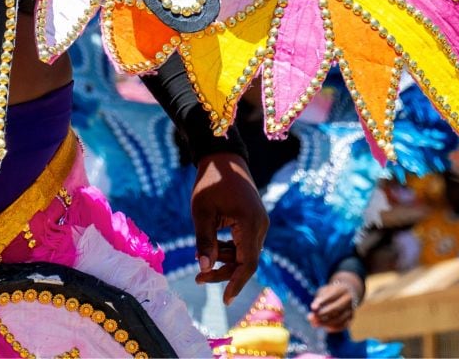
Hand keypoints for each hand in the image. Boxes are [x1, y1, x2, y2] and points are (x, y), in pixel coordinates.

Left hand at [191, 149, 266, 302]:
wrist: (223, 157)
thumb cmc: (210, 182)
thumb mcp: (202, 212)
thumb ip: (204, 240)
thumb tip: (204, 268)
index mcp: (250, 224)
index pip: (247, 263)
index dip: (235, 283)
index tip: (226, 301)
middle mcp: (260, 226)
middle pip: (246, 261)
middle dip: (223, 272)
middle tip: (198, 277)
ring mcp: (259, 223)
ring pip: (245, 253)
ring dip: (224, 260)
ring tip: (200, 261)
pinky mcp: (254, 221)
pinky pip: (244, 243)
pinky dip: (228, 249)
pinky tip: (210, 248)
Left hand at [310, 270, 364, 331]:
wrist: (348, 293)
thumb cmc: (331, 292)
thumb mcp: (324, 291)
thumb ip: (318, 300)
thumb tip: (313, 311)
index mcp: (342, 289)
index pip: (332, 296)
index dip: (322, 302)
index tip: (312, 307)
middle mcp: (349, 300)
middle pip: (337, 308)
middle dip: (324, 314)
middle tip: (312, 317)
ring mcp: (351, 309)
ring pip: (340, 319)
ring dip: (326, 323)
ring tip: (315, 324)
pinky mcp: (351, 318)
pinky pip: (344, 325)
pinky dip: (334, 328)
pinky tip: (326, 328)